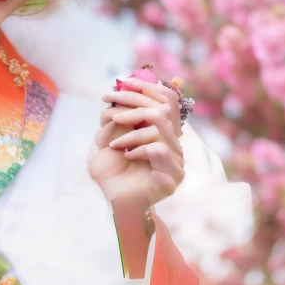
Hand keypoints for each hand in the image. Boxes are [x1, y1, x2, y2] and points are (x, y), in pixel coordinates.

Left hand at [88, 75, 185, 212]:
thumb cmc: (111, 173)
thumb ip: (116, 118)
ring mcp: (176, 162)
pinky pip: (159, 151)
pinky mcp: (173, 178)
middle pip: (162, 112)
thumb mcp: (109, 139)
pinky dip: (139, 150)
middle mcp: (172, 145)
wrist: (114, 202)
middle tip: (111, 115)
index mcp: (161, 135)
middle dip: (133, 108)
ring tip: (114, 145)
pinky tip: (126, 157)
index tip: (122, 82)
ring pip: (160, 131)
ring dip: (132, 134)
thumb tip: (121, 90)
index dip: (146, 89)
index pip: (165, 103)